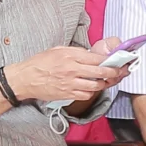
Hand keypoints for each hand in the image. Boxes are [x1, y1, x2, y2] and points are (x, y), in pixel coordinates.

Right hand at [6, 45, 122, 103]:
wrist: (25, 79)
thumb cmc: (40, 62)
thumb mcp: (58, 50)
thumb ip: (76, 51)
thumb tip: (91, 54)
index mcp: (71, 57)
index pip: (97, 58)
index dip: (110, 60)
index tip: (117, 60)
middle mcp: (72, 70)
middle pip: (101, 72)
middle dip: (114, 73)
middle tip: (120, 72)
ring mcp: (70, 84)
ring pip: (96, 86)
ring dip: (105, 84)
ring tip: (108, 81)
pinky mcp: (67, 94)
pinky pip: (86, 95)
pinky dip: (92, 93)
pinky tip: (92, 89)